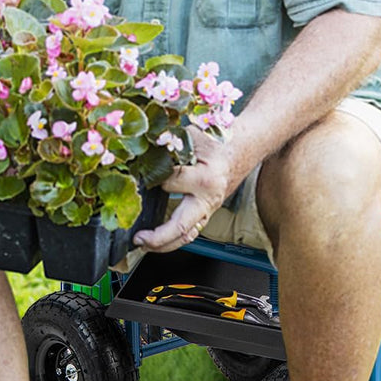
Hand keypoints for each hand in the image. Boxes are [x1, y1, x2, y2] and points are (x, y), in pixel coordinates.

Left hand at [134, 129, 237, 253]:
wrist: (242, 148)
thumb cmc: (218, 142)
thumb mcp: (193, 135)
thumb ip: (169, 142)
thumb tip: (142, 145)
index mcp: (205, 179)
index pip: (170, 183)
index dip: (152, 177)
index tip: (140, 174)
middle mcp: (208, 199)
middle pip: (181, 227)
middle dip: (157, 237)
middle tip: (138, 238)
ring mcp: (208, 209)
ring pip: (187, 236)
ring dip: (164, 245)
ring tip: (144, 244)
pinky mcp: (206, 213)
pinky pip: (189, 232)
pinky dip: (172, 240)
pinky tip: (157, 241)